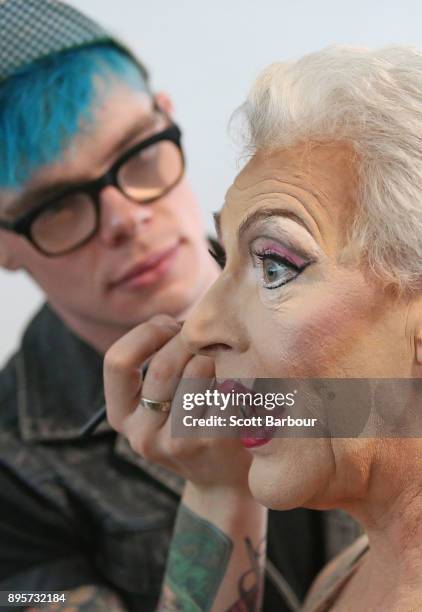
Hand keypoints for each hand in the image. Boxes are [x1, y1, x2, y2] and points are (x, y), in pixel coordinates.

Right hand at [104, 314, 251, 493]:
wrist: (224, 481)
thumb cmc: (194, 421)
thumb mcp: (162, 399)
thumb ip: (160, 362)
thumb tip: (183, 324)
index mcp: (120, 416)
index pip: (116, 361)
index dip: (146, 334)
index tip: (170, 327)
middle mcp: (141, 434)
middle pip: (163, 365)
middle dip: (189, 341)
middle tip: (207, 340)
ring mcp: (176, 443)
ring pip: (196, 371)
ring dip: (214, 357)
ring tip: (223, 363)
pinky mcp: (212, 442)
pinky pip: (226, 386)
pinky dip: (235, 374)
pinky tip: (240, 383)